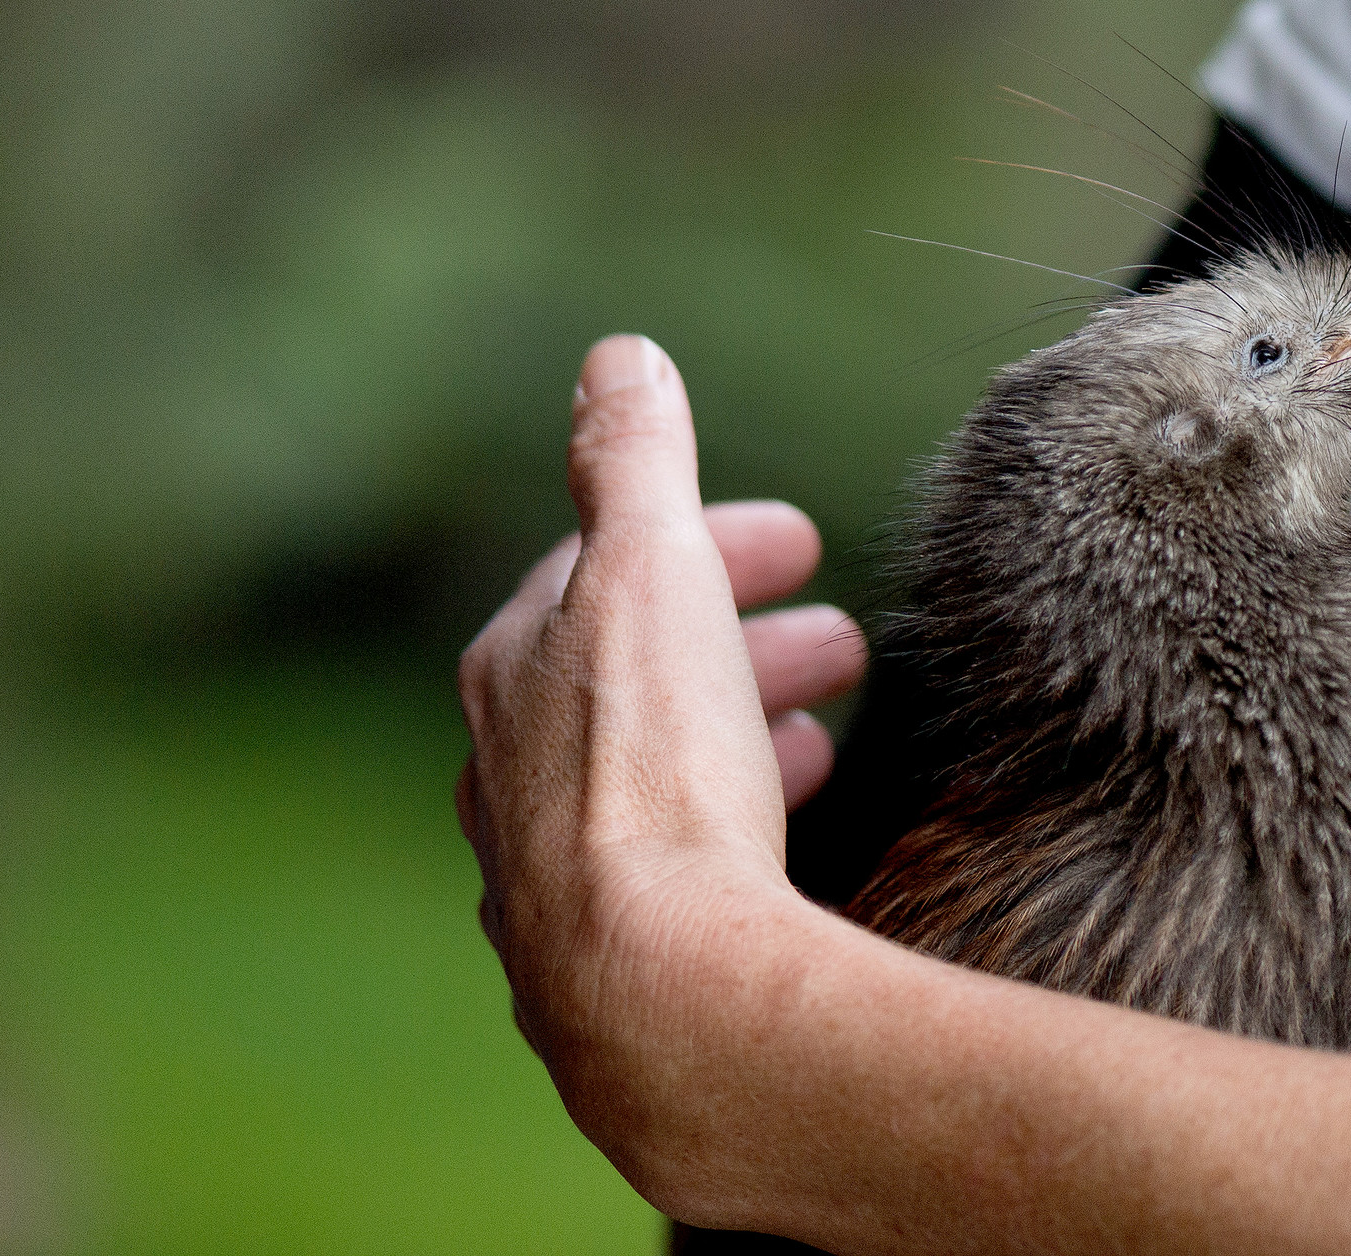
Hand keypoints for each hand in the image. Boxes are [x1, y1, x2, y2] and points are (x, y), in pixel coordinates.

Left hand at [453, 334, 861, 1185]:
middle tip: (843, 640)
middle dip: (738, 641)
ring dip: (741, 737)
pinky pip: (670, 874)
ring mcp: (550, 885)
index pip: (607, 576)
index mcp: (515, 676)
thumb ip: (635, 459)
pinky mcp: (603, 973)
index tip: (802, 542)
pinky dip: (729, 831)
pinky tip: (784, 846)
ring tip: (831, 737)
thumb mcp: (651, 571)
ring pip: (652, 785)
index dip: (707, 544)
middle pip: (634, 682)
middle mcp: (508, 782)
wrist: (664, 995)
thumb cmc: (657, 771)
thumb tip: (617, 355)